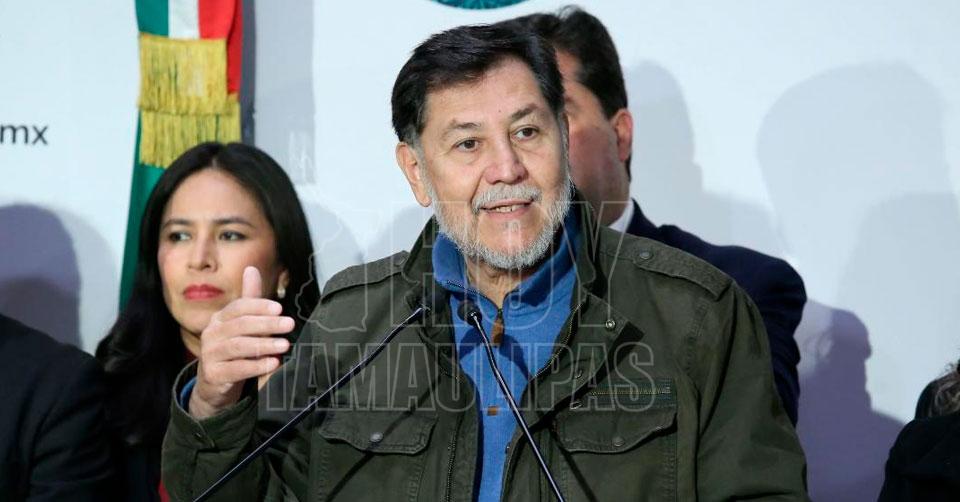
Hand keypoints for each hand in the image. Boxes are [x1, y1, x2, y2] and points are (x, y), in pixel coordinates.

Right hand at [189, 266, 293, 418]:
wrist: (214, 385)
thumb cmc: (234, 351)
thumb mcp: (242, 325)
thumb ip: (250, 300)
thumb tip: (252, 269)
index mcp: (219, 318)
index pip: (238, 307)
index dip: (258, 306)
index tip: (280, 308)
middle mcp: (211, 333)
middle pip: (240, 325)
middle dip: (267, 324)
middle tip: (289, 324)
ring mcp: (210, 354)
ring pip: (238, 346)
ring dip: (264, 344)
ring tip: (285, 345)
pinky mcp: (213, 375)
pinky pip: (237, 369)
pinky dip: (257, 366)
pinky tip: (273, 363)